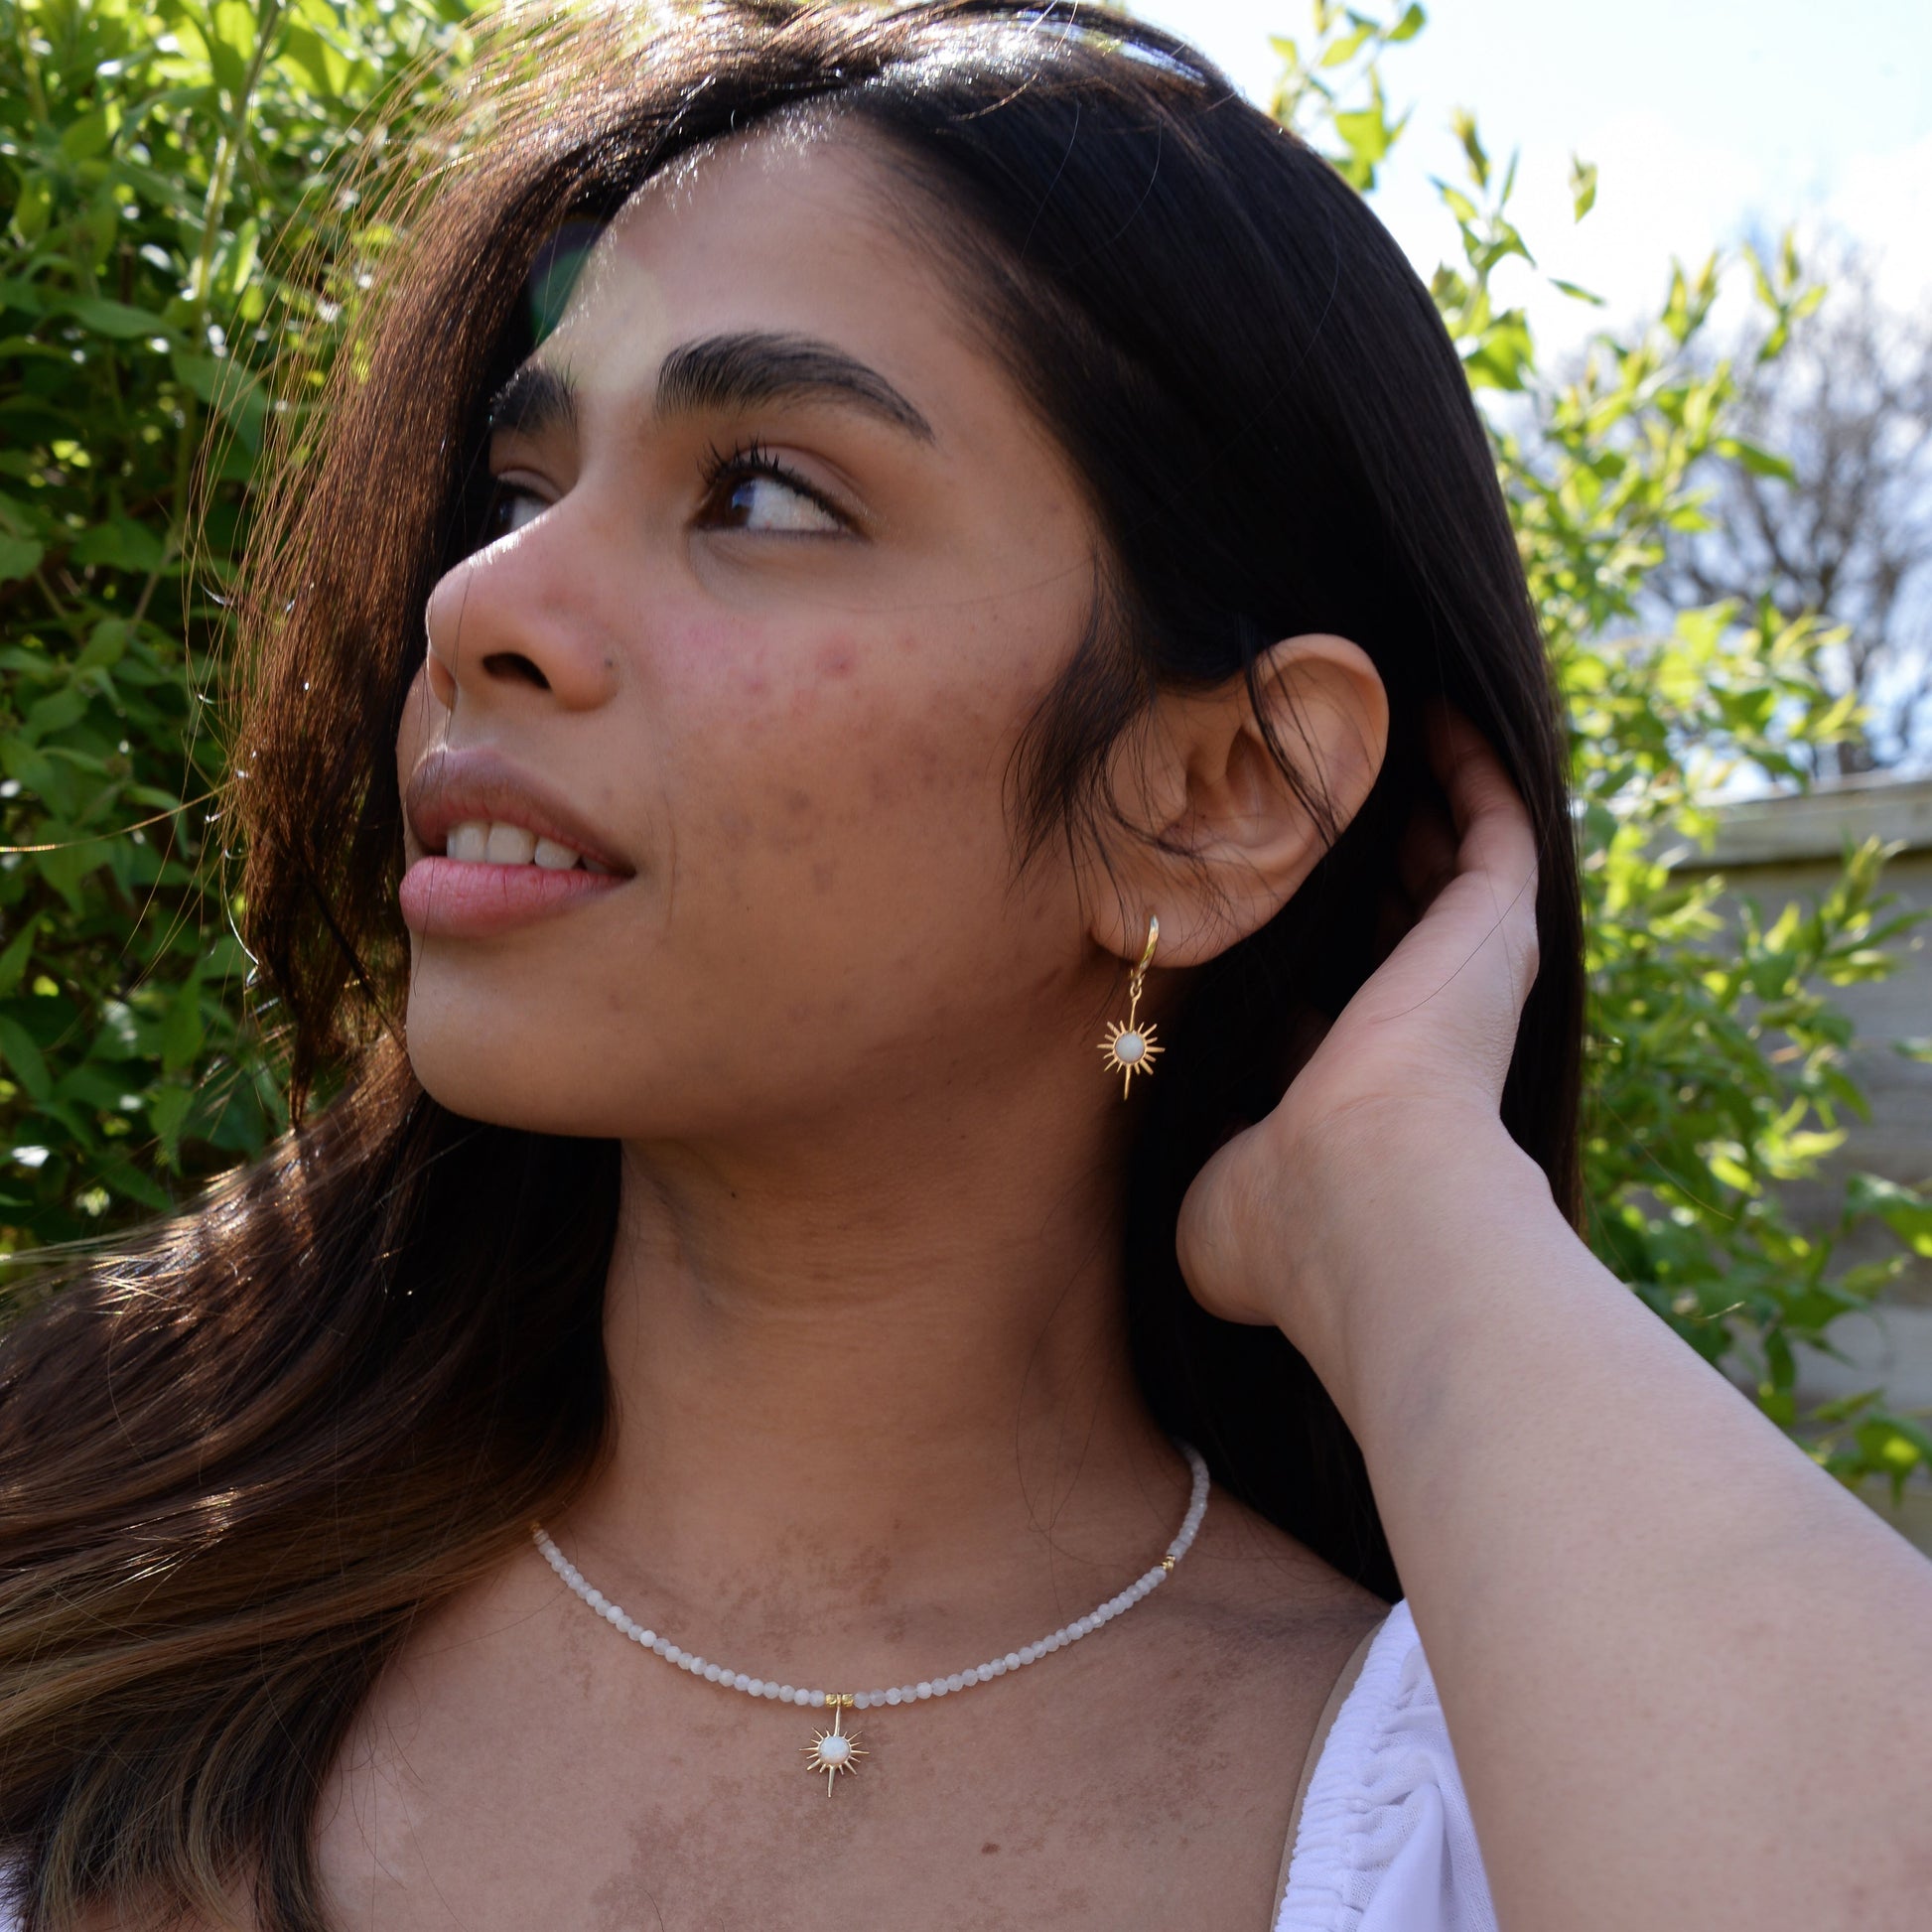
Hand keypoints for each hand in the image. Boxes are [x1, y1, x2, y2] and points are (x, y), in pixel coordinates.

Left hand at [1175, 702, 1547, 1364]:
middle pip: (1391, 921)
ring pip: (1448, 865)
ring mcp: (1463, 974)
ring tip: (1381, 721)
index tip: (1258, 894)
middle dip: (1363, 859)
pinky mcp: (1498, 926)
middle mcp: (1415, 1028)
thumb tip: (1189, 1142)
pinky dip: (1472, 767)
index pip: (1327, 998)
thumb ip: (1200, 1142)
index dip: (1300, 949)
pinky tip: (1437, 709)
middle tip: (1324, 782)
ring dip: (1420, 798)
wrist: (1353, 1196)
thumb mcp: (1211, 1173)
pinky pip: (1497, 824)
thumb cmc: (1273, 1213)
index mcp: (1347, 1085)